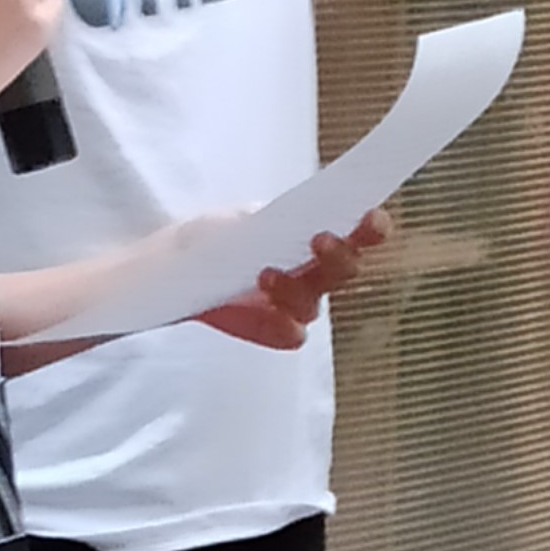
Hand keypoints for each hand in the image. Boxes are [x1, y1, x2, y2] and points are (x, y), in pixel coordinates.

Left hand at [193, 212, 389, 350]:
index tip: (371, 216)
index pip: (358, 234)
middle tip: (320, 238)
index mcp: (317, 238)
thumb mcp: (240, 216)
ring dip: (296, 289)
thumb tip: (291, 222)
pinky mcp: (275, 331)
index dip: (372, 229)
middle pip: (344, 271)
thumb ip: (271, 219)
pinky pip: (291, 335)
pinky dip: (282, 325)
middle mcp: (314, 275)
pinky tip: (267, 312)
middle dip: (339, 255)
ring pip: (314, 304)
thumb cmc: (215, 236)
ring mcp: (297, 306)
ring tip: (265, 274)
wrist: (178, 265)